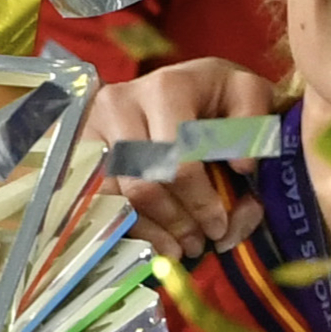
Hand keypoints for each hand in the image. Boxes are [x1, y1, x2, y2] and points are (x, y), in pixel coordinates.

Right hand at [92, 58, 280, 256]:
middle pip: (144, 183)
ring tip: (180, 247)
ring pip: (116, 196)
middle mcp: (121, 101)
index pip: (179, 162)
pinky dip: (127, 226)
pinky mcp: (74, 145)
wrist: (174, 84)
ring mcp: (90, 124)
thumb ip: (256, 128)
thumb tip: (242, 166)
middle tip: (200, 243)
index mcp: (169, 87)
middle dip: (177, 222)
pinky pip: (95, 199)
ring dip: (151, 230)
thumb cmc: (215, 97)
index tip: (219, 226)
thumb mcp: (248, 97)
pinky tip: (152, 241)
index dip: (200, 203)